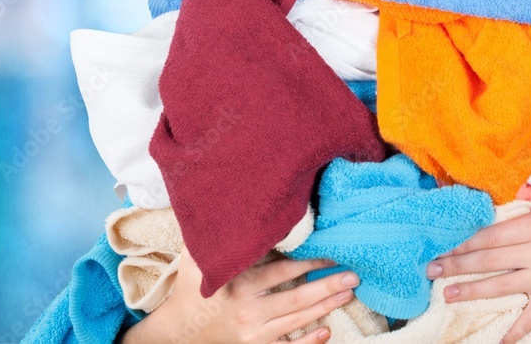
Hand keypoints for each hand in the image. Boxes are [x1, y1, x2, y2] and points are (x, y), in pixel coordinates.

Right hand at [119, 244, 358, 342]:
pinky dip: (307, 343)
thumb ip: (212, 234)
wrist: (177, 331)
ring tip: (348, 293)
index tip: (331, 253)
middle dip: (326, 286)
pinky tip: (326, 332)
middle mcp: (248, 313)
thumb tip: (227, 200)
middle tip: (353, 275)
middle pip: (295, 299)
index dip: (308, 262)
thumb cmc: (192, 289)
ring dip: (325, 308)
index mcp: (237, 287)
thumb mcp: (196, 259)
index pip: (281, 272)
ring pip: (296, 322)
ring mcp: (253, 335)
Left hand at [425, 121, 530, 343]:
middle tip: (430, 269)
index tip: (444, 242)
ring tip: (445, 294)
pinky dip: (515, 330)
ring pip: (502, 287)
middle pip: (490, 261)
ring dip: (471, 291)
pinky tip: (498, 341)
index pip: (494, 235)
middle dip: (457, 265)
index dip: (467, 240)